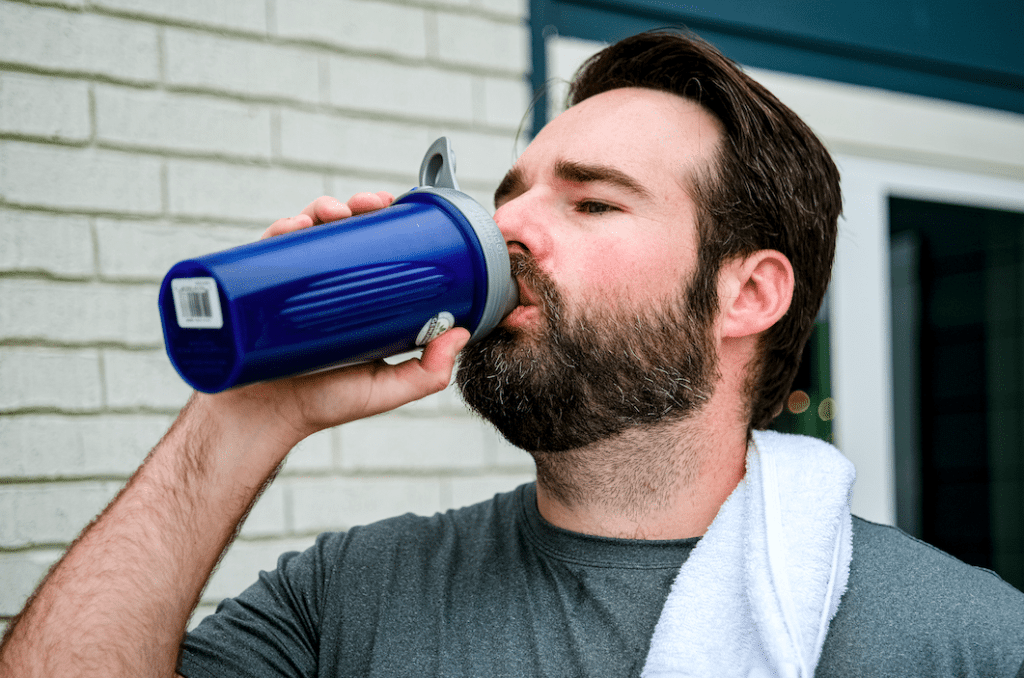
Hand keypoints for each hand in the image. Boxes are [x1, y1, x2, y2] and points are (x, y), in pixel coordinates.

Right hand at [199, 191, 470, 452]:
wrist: (263, 419)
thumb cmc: (323, 404)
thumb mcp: (386, 390)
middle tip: (371, 205)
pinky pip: (268, 249)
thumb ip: (427, 373)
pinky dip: (281, 229)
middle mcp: (324, 289)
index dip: (387, 227)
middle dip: (358, 208)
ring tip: (334, 212)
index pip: (375, 253)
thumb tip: (461, 334)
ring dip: (322, 209)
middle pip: (343, 232)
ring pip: (308, 232)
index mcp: (357, 303)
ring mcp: (290, 286)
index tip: (402, 211)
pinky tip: (295, 226)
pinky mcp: (257, 289)